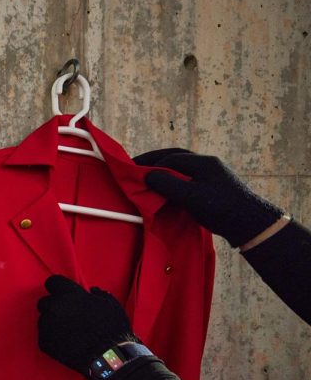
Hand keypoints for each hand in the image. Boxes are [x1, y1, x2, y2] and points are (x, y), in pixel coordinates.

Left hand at [36, 275, 138, 374]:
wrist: (107, 356)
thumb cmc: (111, 327)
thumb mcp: (110, 304)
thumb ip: (97, 294)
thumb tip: (91, 291)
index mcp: (69, 294)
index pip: (52, 282)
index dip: (58, 288)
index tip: (63, 295)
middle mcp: (54, 307)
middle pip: (44, 302)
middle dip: (53, 306)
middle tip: (66, 316)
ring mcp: (46, 325)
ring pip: (43, 319)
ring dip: (52, 323)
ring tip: (68, 332)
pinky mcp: (43, 342)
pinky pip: (44, 336)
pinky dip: (52, 338)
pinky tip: (66, 343)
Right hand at [133, 148, 284, 246]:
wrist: (248, 222)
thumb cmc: (220, 207)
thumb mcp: (190, 196)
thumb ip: (167, 184)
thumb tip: (147, 175)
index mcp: (203, 162)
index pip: (170, 157)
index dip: (150, 163)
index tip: (132, 170)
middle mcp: (207, 164)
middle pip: (176, 157)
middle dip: (155, 161)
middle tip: (135, 167)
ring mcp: (211, 175)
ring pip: (182, 167)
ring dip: (164, 170)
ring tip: (148, 177)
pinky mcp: (212, 187)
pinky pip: (187, 178)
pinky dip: (173, 180)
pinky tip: (166, 188)